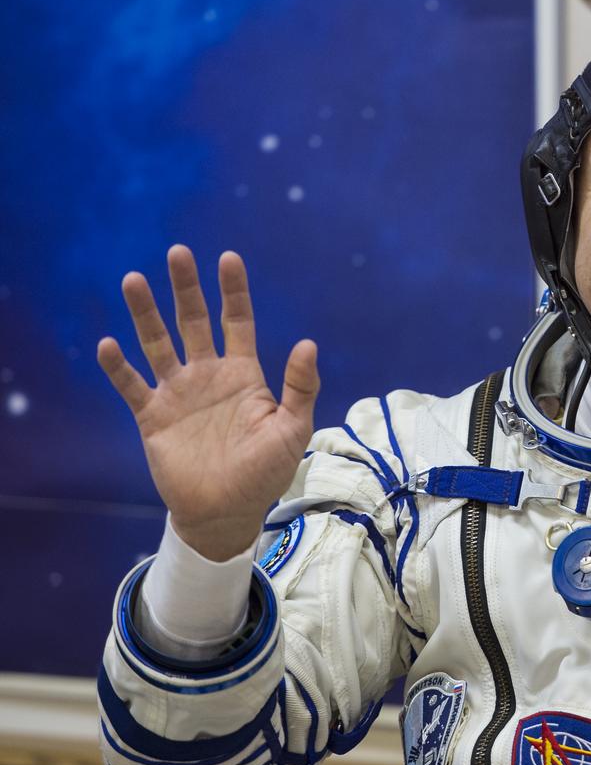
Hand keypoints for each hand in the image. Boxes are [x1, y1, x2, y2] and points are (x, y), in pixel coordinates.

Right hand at [98, 245, 319, 560]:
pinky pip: (132, 385)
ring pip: (157, 344)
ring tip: (134, 280)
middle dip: (186, 288)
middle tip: (177, 252)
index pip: (238, 321)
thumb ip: (301, 387)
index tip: (228, 258)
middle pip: (194, 321)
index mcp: (244, 375)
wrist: (228, 512)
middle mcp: (208, 376)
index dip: (233, 291)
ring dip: (145, 314)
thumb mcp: (293, 429)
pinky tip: (109, 343)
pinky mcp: (153, 417)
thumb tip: (308, 343)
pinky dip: (119, 366)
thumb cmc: (265, 473)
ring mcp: (178, 394)